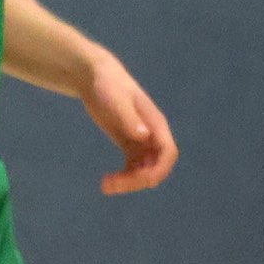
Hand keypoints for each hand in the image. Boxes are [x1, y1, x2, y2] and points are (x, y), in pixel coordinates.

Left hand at [82, 54, 176, 192]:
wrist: (95, 77)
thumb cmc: (108, 86)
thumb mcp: (116, 101)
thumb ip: (130, 119)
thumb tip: (143, 136)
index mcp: (155, 124)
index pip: (168, 152)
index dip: (159, 169)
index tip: (142, 180)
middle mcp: (152, 135)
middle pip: (156, 166)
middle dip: (139, 179)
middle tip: (112, 185)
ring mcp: (141, 140)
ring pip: (144, 169)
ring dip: (130, 181)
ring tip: (105, 185)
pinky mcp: (128, 143)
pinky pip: (133, 167)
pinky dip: (124, 177)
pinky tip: (107, 181)